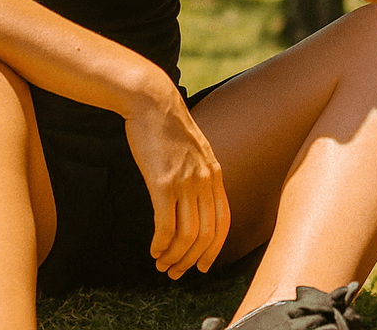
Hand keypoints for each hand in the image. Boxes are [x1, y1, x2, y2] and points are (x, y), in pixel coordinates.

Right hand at [122, 89, 229, 278]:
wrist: (153, 103)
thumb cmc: (167, 127)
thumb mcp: (193, 150)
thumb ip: (198, 173)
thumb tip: (194, 198)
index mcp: (214, 175)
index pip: (223, 222)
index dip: (214, 249)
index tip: (203, 266)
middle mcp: (205, 181)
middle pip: (206, 234)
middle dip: (191, 260)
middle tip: (175, 272)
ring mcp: (185, 182)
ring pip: (187, 234)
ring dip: (174, 256)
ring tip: (161, 264)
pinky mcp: (162, 182)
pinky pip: (166, 224)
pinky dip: (161, 243)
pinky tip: (154, 250)